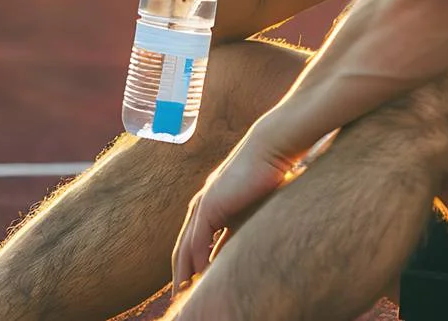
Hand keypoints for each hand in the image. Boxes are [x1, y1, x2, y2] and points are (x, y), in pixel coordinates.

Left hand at [171, 133, 294, 289]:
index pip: (192, 243)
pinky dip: (197, 261)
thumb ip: (244, 228)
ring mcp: (202, 206)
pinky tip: (199, 278)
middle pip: (182, 249)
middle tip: (179, 298)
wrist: (268, 149)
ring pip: (185, 248)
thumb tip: (243, 249)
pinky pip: (198, 241)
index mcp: (209, 207)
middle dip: (179, 274)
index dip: (189, 266)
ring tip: (183, 295)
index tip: (189, 288)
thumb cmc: (268, 174)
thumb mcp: (253, 208)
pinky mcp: (210, 206)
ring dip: (183, 273)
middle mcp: (200, 207)